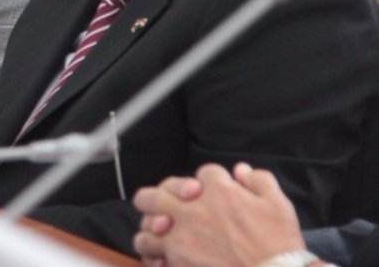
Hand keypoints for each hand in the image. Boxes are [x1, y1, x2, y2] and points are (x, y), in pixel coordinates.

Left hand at [132, 163, 306, 266]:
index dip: (210, 183)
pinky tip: (162, 255)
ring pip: (147, 223)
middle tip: (166, 203)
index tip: (217, 194)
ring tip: (162, 232)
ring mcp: (182, 235)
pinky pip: (150, 252)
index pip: (204, 174)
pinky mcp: (177, 259)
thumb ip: (259, 180)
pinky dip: (153, 252)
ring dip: (152, 225)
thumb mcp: (279, 205)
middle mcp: (195, 209)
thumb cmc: (279, 245)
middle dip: (162, 194)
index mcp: (220, 191)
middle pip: (159, 192)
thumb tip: (240, 169)